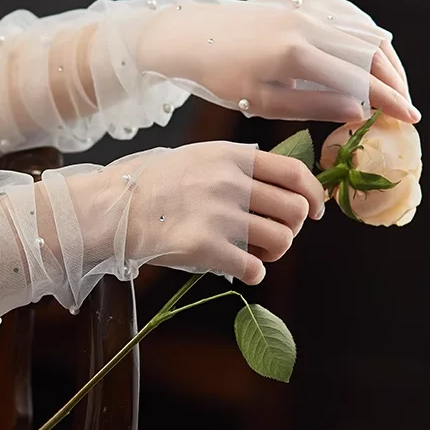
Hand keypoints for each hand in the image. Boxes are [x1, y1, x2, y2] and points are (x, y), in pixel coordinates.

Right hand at [78, 143, 323, 285]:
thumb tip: (280, 186)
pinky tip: (239, 268)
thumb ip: (237, 166)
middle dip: (293, 227)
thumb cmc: (153, 184)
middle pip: (295, 210)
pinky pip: (255, 268)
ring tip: (255, 253)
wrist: (113, 208)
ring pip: (282, 240)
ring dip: (274, 252)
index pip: (294, 173)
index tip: (316, 211)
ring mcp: (219, 216)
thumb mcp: (197, 157)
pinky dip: (253, 272)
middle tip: (275, 235)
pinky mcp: (207, 248)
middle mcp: (230, 183)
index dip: (315, 194)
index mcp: (231, 157)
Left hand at [137, 0, 417, 123]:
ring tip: (391, 87)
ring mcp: (309, 5)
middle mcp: (309, 23)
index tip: (407, 118)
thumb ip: (310, 106)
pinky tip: (372, 55)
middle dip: (394, 80)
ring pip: (365, 30)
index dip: (388, 99)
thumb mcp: (260, 101)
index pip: (358, 78)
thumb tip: (357, 112)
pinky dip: (367, 35)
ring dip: (384, 59)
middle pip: (371, 51)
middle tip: (403, 106)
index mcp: (296, 54)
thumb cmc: (219, 76)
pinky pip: (349, 15)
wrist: (191, 36)